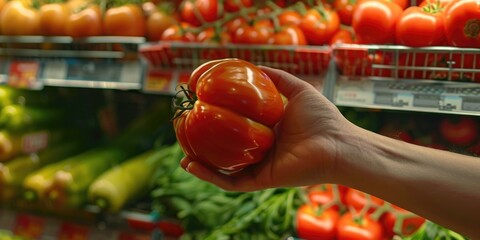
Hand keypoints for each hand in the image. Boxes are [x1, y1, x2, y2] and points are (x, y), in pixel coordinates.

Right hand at [181, 66, 352, 190]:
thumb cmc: (322, 117)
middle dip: (205, 145)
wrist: (338, 144)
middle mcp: (260, 149)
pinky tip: (193, 165)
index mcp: (266, 130)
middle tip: (186, 134)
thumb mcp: (296, 89)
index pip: (236, 127)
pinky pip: (231, 182)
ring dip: (202, 164)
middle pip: (226, 149)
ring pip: (224, 168)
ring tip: (182, 154)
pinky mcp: (261, 180)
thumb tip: (253, 64)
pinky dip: (211, 176)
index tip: (199, 110)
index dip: (218, 121)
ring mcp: (259, 166)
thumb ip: (276, 77)